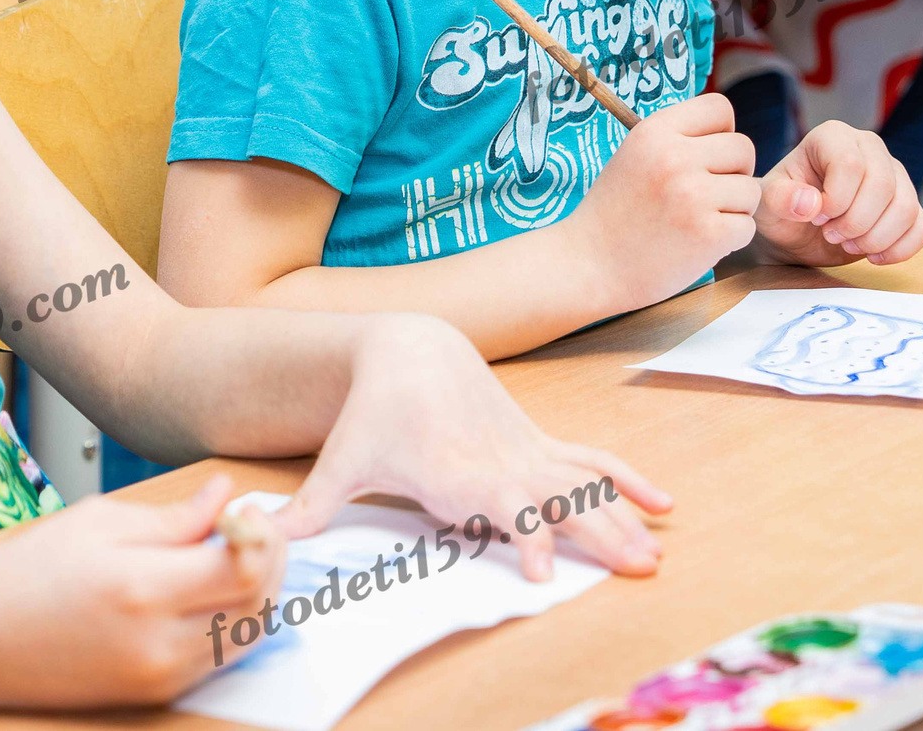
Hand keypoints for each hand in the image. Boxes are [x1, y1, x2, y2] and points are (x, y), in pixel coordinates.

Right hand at [0, 475, 285, 706]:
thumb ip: (176, 516)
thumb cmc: (31, 570)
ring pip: (247, 638)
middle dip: (272, 563)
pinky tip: (206, 593)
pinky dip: (230, 624)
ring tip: (228, 559)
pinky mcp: (155, 695)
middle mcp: (159, 642)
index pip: (248, 567)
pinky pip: (218, 659)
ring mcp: (159, 677)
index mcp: (144, 587)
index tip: (248, 510)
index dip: (266, 535)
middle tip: (249, 531)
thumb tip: (228, 495)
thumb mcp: (101, 522)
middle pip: (260, 607)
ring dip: (257, 596)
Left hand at [277, 315, 668, 582]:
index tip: (543, 573)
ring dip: (624, 517)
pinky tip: (664, 503)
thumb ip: (308, 507)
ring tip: (656, 552)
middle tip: (634, 568)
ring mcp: (526, 451)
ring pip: (586, 484)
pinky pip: (593, 461)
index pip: (499, 510)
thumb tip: (259, 536)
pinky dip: (630, 480)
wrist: (409, 350)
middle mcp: (500, 463)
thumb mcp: (339, 459)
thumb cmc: (372, 413)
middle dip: (597, 534)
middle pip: (557, 501)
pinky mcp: (539, 444)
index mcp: (456, 474)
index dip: (523, 540)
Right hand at [565, 91, 758, 306]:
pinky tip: (700, 243)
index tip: (706, 157)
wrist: (589, 266)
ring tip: (698, 221)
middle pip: (744, 148)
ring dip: (734, 209)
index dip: (721, 133)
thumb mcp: (636, 155)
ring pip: (751, 190)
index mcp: (655, 131)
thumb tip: (727, 132)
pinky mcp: (709, 233)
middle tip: (706, 195)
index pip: (719, 108)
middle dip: (733, 173)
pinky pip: (747, 226)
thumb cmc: (616, 213)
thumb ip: (678, 139)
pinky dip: (731, 239)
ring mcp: (693, 195)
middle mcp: (675, 157)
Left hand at [754, 120, 922, 267]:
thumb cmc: (782, 208)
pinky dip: (899, 249)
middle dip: (855, 223)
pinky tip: (873, 255)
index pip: (850, 165)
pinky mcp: (907, 203)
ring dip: (875, 238)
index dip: (835, 200)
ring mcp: (894, 174)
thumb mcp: (767, 203)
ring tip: (848, 244)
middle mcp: (869, 147)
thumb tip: (810, 204)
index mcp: (833, 137)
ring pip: (906, 208)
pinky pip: (921, 227)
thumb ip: (779, 198)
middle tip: (830, 235)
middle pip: (882, 186)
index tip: (817, 217)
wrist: (796, 231)